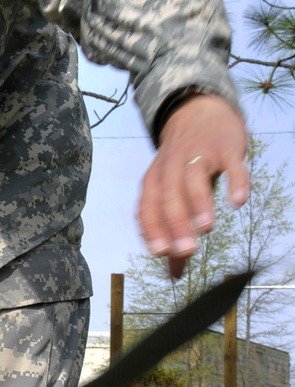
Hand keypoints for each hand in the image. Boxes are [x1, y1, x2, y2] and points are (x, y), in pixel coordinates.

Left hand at [137, 95, 247, 277]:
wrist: (201, 112)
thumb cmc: (184, 163)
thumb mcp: (172, 192)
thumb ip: (173, 233)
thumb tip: (173, 274)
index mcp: (155, 179)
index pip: (148, 206)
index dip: (152, 228)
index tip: (159, 253)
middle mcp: (171, 165)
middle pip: (169, 196)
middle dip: (176, 224)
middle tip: (186, 251)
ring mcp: (199, 154)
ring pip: (193, 178)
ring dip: (199, 202)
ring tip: (206, 229)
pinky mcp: (225, 147)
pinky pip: (231, 164)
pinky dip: (235, 180)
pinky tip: (238, 201)